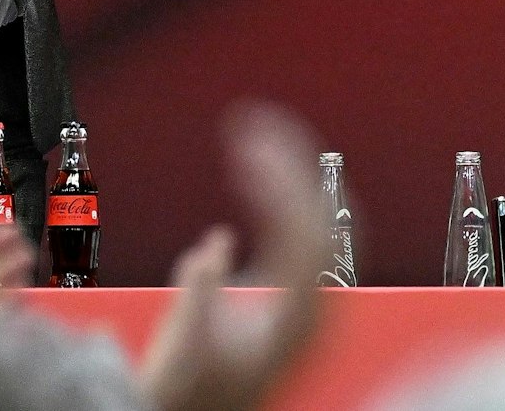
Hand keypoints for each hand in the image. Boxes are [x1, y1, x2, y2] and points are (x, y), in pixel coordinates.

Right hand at [139, 103, 329, 410]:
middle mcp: (316, 308)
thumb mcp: (183, 347)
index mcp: (297, 317)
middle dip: (290, 162)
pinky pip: (307, 233)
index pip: (303, 229)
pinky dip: (286, 197)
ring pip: (319, 221)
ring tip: (256, 134)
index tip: (247, 141)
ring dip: (291, 175)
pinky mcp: (296, 297)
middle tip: (253, 121)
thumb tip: (215, 245)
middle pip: (321, 216)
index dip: (280, 178)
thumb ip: (199, 296)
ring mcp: (312, 302)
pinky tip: (262, 173)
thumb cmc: (188, 391)